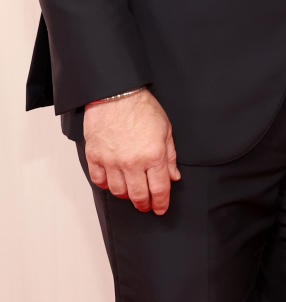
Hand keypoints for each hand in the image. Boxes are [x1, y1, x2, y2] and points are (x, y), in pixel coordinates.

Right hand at [83, 89, 180, 214]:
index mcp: (153, 155)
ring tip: (132, 194)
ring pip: (119, 191)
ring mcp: (112, 161)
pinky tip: (113, 182)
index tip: (161, 208)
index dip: (161, 202)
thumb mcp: (166, 129)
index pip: (159, 189)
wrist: (116, 94)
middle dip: (145, 204)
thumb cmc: (141, 107)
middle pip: (138, 195)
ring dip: (127, 196)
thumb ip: (170, 155)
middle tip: (147, 206)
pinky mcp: (95, 157)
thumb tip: (173, 176)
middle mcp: (132, 162)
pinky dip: (107, 185)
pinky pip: (100, 181)